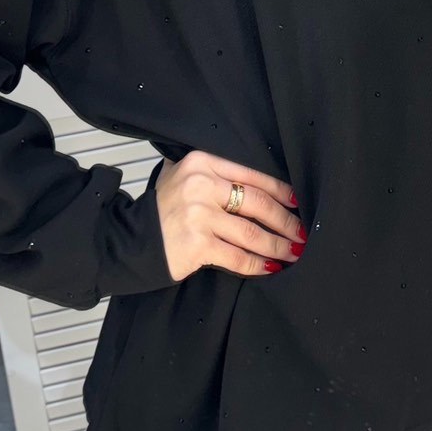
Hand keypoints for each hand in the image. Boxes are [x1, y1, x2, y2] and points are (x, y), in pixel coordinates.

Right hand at [155, 151, 306, 280]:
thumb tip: (262, 185)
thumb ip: (214, 173)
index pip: (252, 175)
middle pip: (258, 203)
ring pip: (252, 233)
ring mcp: (199, 215)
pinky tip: (270, 268)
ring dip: (279, 246)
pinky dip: (258, 265)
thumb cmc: (161, 210)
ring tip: (294, 252)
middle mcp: (201, 185)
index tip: (298, 204)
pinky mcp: (197, 244)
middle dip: (286, 221)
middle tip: (303, 232)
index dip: (281, 192)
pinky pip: (238, 257)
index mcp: (202, 162)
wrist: (128, 240)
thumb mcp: (182, 176)